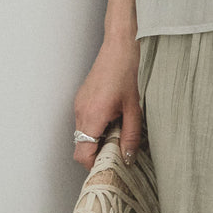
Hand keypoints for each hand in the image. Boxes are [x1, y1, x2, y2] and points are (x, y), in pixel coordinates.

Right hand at [72, 34, 142, 172]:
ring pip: (82, 135)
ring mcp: (78, 105)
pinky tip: (111, 117)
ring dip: (96, 139)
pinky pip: (83, 122)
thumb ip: (130, 137)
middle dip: (97, 153)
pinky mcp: (81, 99)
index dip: (94, 164)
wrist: (118, 48)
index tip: (109, 165)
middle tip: (116, 150)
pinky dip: (94, 127)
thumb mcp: (133, 109)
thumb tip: (127, 158)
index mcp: (92, 116)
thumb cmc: (125, 73)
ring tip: (116, 130)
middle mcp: (80, 112)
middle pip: (80, 147)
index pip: (83, 154)